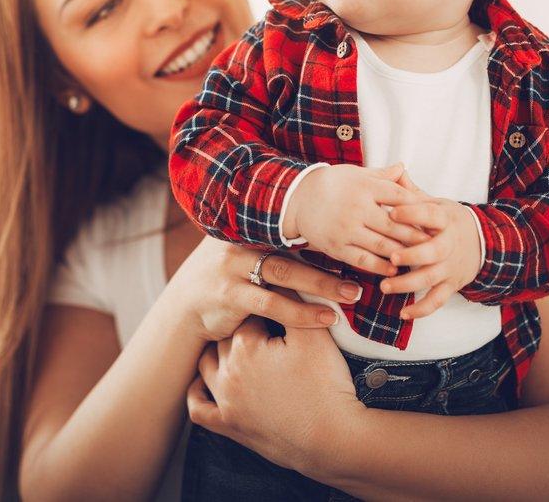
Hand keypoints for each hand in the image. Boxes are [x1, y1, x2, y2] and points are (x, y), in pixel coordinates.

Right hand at [167, 236, 365, 342]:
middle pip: (293, 249)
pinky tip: (325, 320)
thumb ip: (273, 243)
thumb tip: (316, 235)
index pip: (291, 227)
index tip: (359, 238)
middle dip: (331, 260)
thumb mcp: (243, 253)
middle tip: (364, 269)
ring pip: (285, 274)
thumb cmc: (224, 279)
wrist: (184, 308)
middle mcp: (240, 243)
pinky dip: (302, 313)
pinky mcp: (230, 296)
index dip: (325, 233)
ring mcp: (233, 268)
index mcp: (248, 229)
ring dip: (322, 285)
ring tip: (352, 294)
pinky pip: (272, 305)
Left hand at [186, 316, 358, 475]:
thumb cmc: (327, 385)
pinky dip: (198, 392)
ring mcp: (224, 401)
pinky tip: (208, 383)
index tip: (279, 313)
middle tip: (266, 331)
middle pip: (226, 337)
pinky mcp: (228, 427)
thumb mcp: (314, 336)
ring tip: (241, 349)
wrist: (334, 440)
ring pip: (206, 366)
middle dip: (243, 331)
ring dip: (219, 355)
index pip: (248, 313)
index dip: (267, 311)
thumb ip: (294, 302)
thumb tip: (280, 277)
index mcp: (245, 345)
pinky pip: (198, 407)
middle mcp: (227, 372)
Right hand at [285, 164, 430, 276]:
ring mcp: (346, 229)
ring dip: (403, 253)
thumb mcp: (355, 173)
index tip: (435, 217)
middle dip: (417, 235)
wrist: (297, 198)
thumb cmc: (332, 184)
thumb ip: (381, 175)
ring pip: (382, 245)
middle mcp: (356, 207)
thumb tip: (403, 168)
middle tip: (435, 243)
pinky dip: (380, 266)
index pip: (399, 197)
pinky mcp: (337, 246)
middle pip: (395, 224)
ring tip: (419, 258)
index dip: (419, 208)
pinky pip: (363, 260)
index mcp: (364, 186)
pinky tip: (393, 269)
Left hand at [379, 192, 481, 319]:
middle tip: (391, 257)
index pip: (430, 214)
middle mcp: (449, 244)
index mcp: (444, 219)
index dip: (412, 212)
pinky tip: (403, 313)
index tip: (391, 211)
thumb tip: (395, 170)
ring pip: (431, 278)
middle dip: (412, 255)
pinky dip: (421, 309)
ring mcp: (450, 267)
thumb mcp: (436, 203)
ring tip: (385, 287)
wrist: (483, 243)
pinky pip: (437, 300)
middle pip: (432, 252)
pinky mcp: (451, 285)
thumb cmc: (448, 221)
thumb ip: (413, 192)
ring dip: (409, 284)